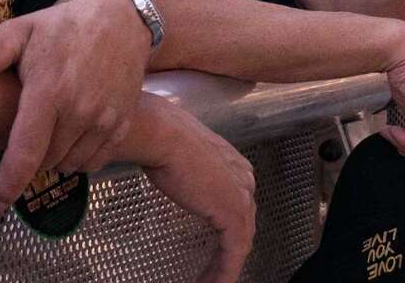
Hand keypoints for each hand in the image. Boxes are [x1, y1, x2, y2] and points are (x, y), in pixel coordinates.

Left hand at [0, 0, 148, 212]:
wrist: (119, 19)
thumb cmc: (61, 25)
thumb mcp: (19, 31)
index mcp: (49, 90)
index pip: (25, 153)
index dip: (7, 185)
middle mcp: (80, 109)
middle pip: (45, 162)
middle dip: (28, 161)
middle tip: (22, 137)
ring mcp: (105, 119)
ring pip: (69, 165)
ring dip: (53, 161)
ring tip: (45, 133)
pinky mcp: (123, 123)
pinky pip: (95, 161)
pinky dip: (78, 159)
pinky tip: (69, 136)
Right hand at [131, 96, 254, 282]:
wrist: (162, 135)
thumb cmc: (161, 137)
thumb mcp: (177, 153)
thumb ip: (182, 167)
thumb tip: (164, 169)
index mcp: (232, 163)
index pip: (237, 202)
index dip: (227, 227)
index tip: (211, 245)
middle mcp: (243, 178)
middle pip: (242, 224)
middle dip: (228, 251)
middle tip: (211, 271)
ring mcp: (242, 196)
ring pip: (240, 242)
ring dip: (224, 266)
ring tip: (209, 282)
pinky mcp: (233, 214)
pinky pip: (234, 252)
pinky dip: (225, 272)